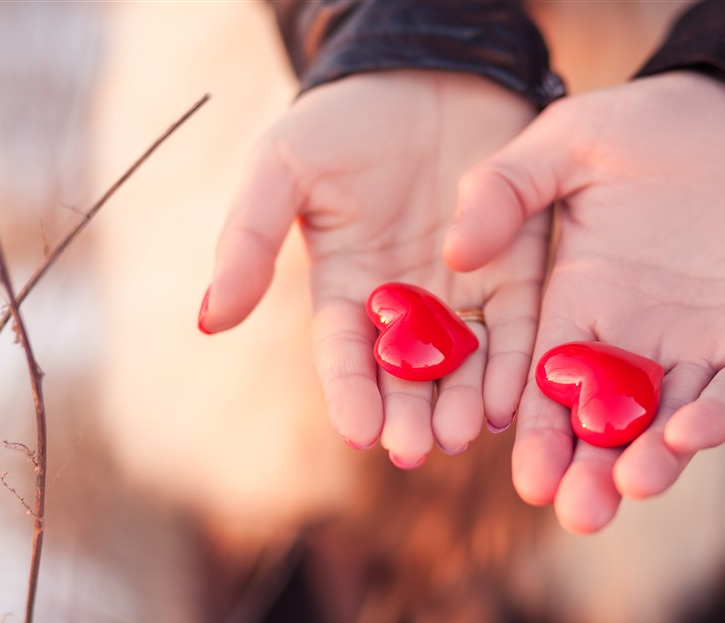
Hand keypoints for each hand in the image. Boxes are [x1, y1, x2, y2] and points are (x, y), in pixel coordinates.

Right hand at [199, 71, 547, 466]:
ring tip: (464, 431)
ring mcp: (460, 291)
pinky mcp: (513, 269)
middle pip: (405, 374)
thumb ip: (249, 242)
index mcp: (345, 287)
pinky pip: (514, 324)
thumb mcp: (281, 170)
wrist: (424, 73)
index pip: (344, 354)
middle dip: (410, 413)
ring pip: (462, 362)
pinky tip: (510, 395)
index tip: (359, 431)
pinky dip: (513, 361)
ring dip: (462, 400)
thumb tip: (210, 319)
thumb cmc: (343, 121)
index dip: (350, 393)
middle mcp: (402, 303)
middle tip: (418, 448)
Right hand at [444, 72, 724, 531]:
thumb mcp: (571, 142)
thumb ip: (507, 187)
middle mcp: (636, 339)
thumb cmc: (657, 125)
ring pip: (669, 420)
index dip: (535, 429)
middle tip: (573, 511)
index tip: (517, 474)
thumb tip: (453, 253)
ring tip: (628, 490)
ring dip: (650, 460)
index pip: (548, 381)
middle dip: (589, 467)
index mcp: (581, 303)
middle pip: (604, 421)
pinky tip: (688, 434)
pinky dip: (718, 414)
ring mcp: (702, 346)